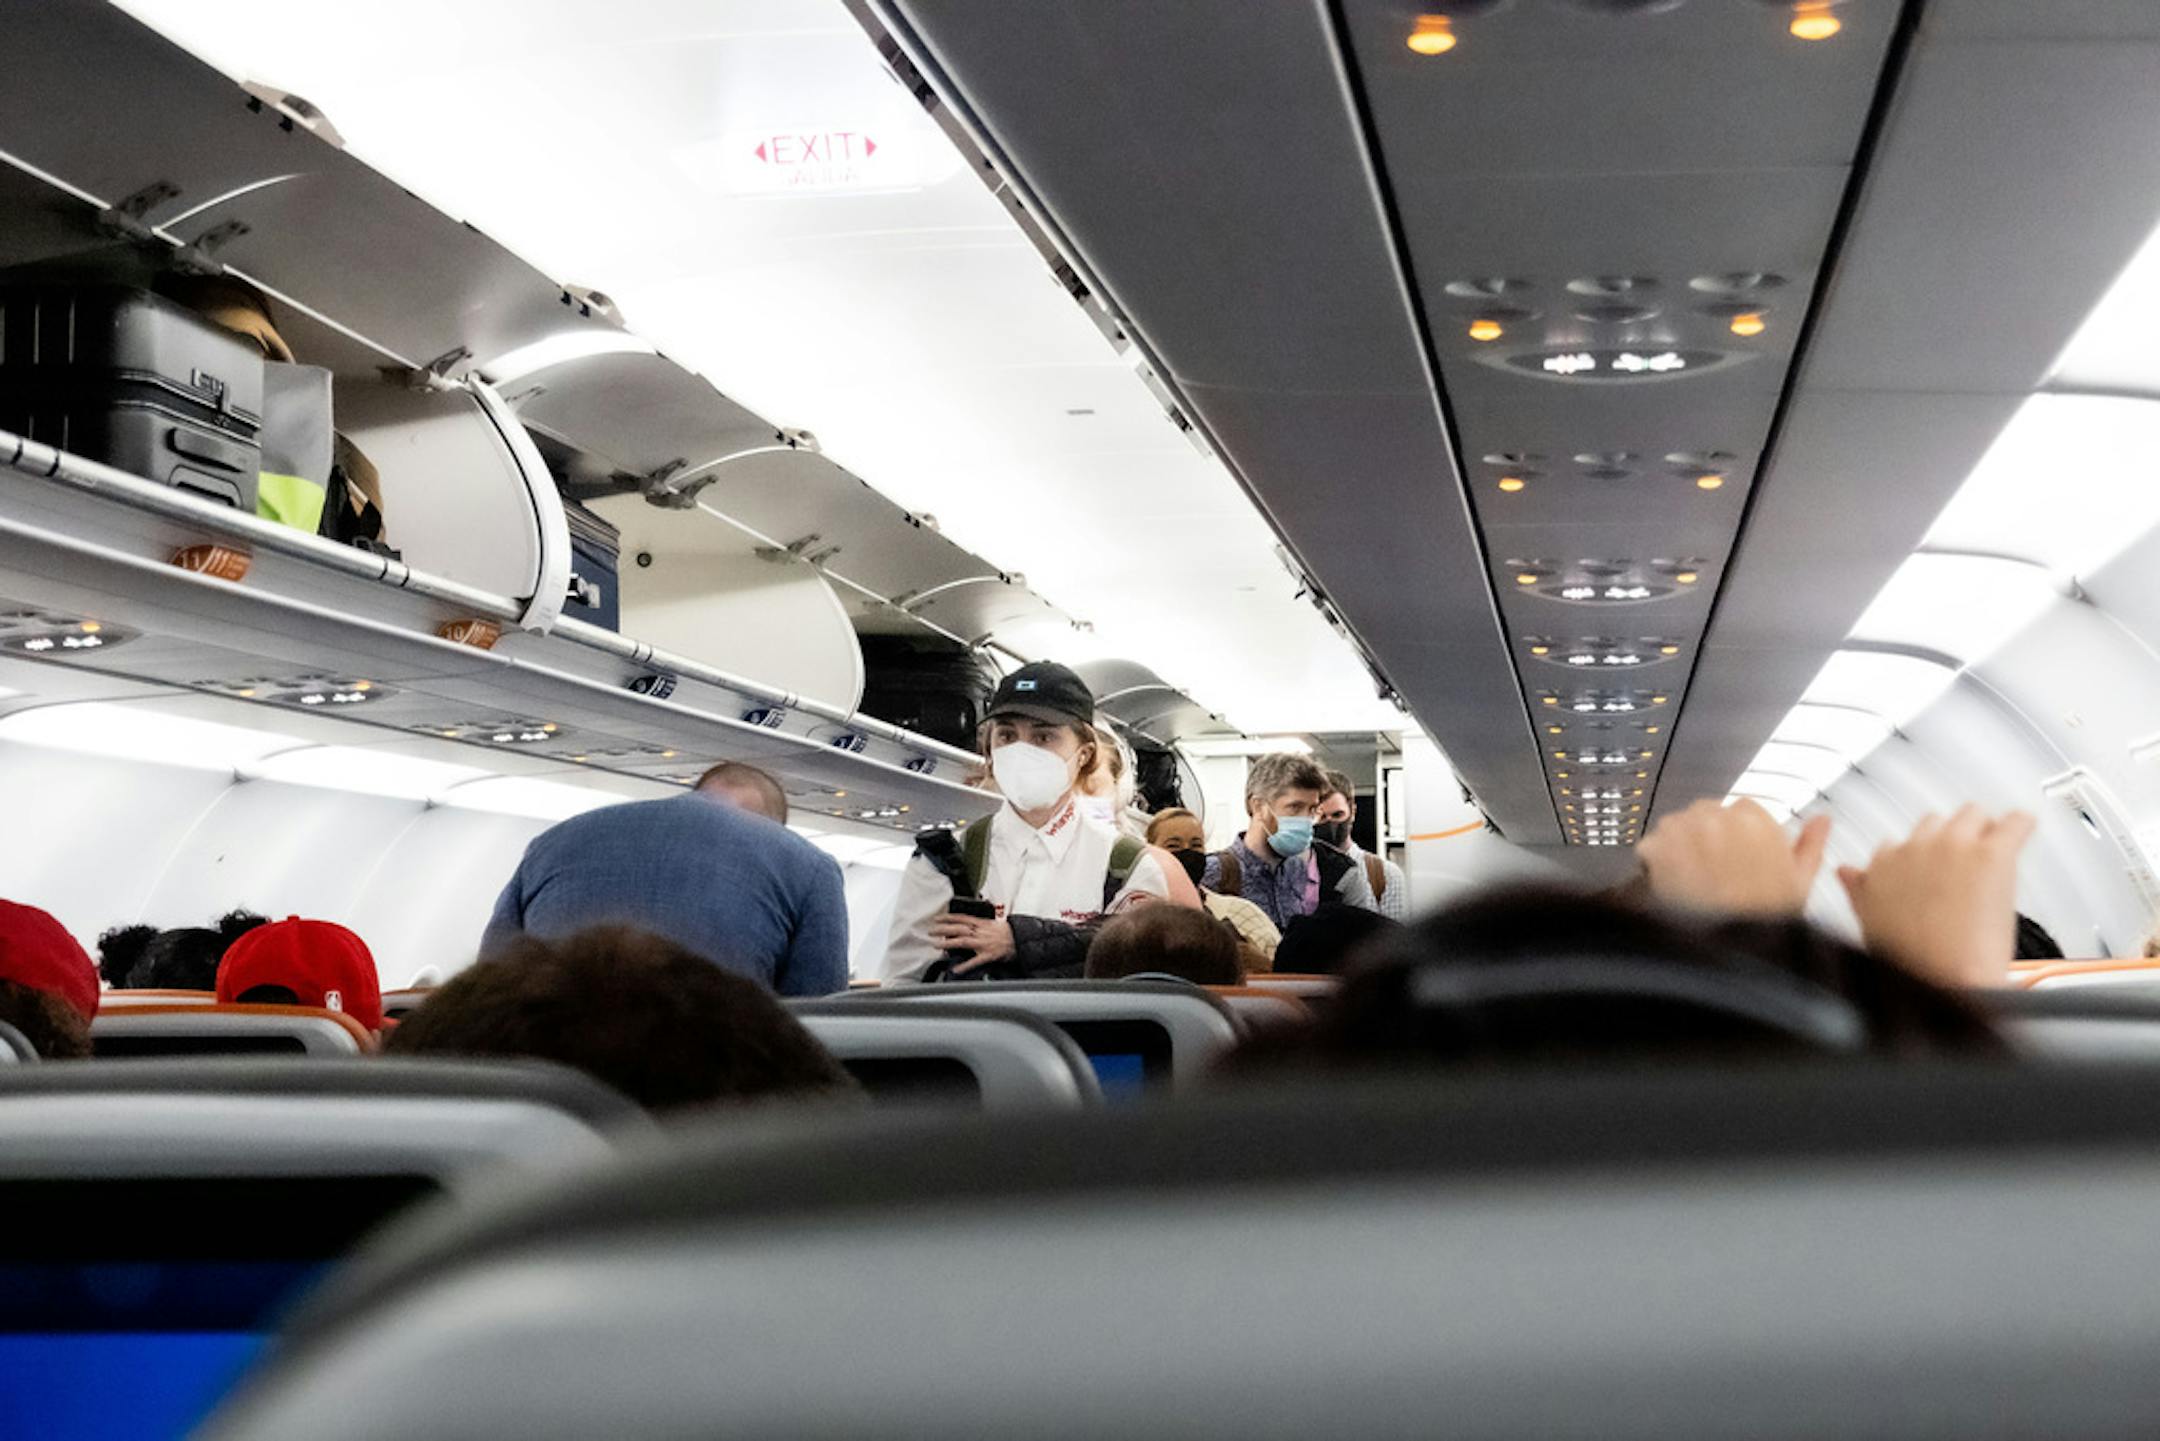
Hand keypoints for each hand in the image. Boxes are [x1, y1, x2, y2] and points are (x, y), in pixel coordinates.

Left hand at [928, 914, 1015, 973]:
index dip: (948, 917)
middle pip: (959, 928)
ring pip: (963, 941)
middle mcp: (981, 932)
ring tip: (937, 945)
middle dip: (943, 929)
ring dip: (949, 943)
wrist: (1022, 939)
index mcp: (982, 924)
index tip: (937, 918)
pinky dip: (965, 965)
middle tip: (931, 931)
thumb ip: (979, 925)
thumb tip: (966, 926)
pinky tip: (956, 969)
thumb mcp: (992, 924)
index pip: (961, 918)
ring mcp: (984, 944)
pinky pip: (975, 961)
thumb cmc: (1008, 933)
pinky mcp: (989, 955)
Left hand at [1637, 798, 1830, 917]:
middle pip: (1705, 813)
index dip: (1737, 833)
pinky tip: (1672, 883)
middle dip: (1707, 836)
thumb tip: (1821, 820)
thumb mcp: (1800, 881)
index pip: (1741, 808)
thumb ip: (1811, 844)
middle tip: (1714, 869)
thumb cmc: (1764, 917)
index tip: (1737, 853)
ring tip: (1693, 878)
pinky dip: (1656, 862)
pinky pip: (1651, 846)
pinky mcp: (1657, 847)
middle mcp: (1716, 817)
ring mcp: (1683, 830)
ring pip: (1676, 826)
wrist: (1727, 945)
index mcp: (1754, 819)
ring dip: (1680, 845)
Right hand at [1838, 805, 2035, 988]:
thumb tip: (1847, 872)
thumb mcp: (1871, 922)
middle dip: (1954, 840)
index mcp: (1883, 864)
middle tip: (1968, 870)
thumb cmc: (1911, 962)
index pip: (1902, 842)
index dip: (1922, 858)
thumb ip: (1860, 890)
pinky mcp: (1990, 854)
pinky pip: (2016, 822)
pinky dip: (2022, 828)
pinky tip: (2022, 839)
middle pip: (1939, 821)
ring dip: (1985, 833)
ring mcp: (1953, 847)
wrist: (1945, 983)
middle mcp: (1915, 847)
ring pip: (1975, 815)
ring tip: (1995, 862)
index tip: (1934, 874)